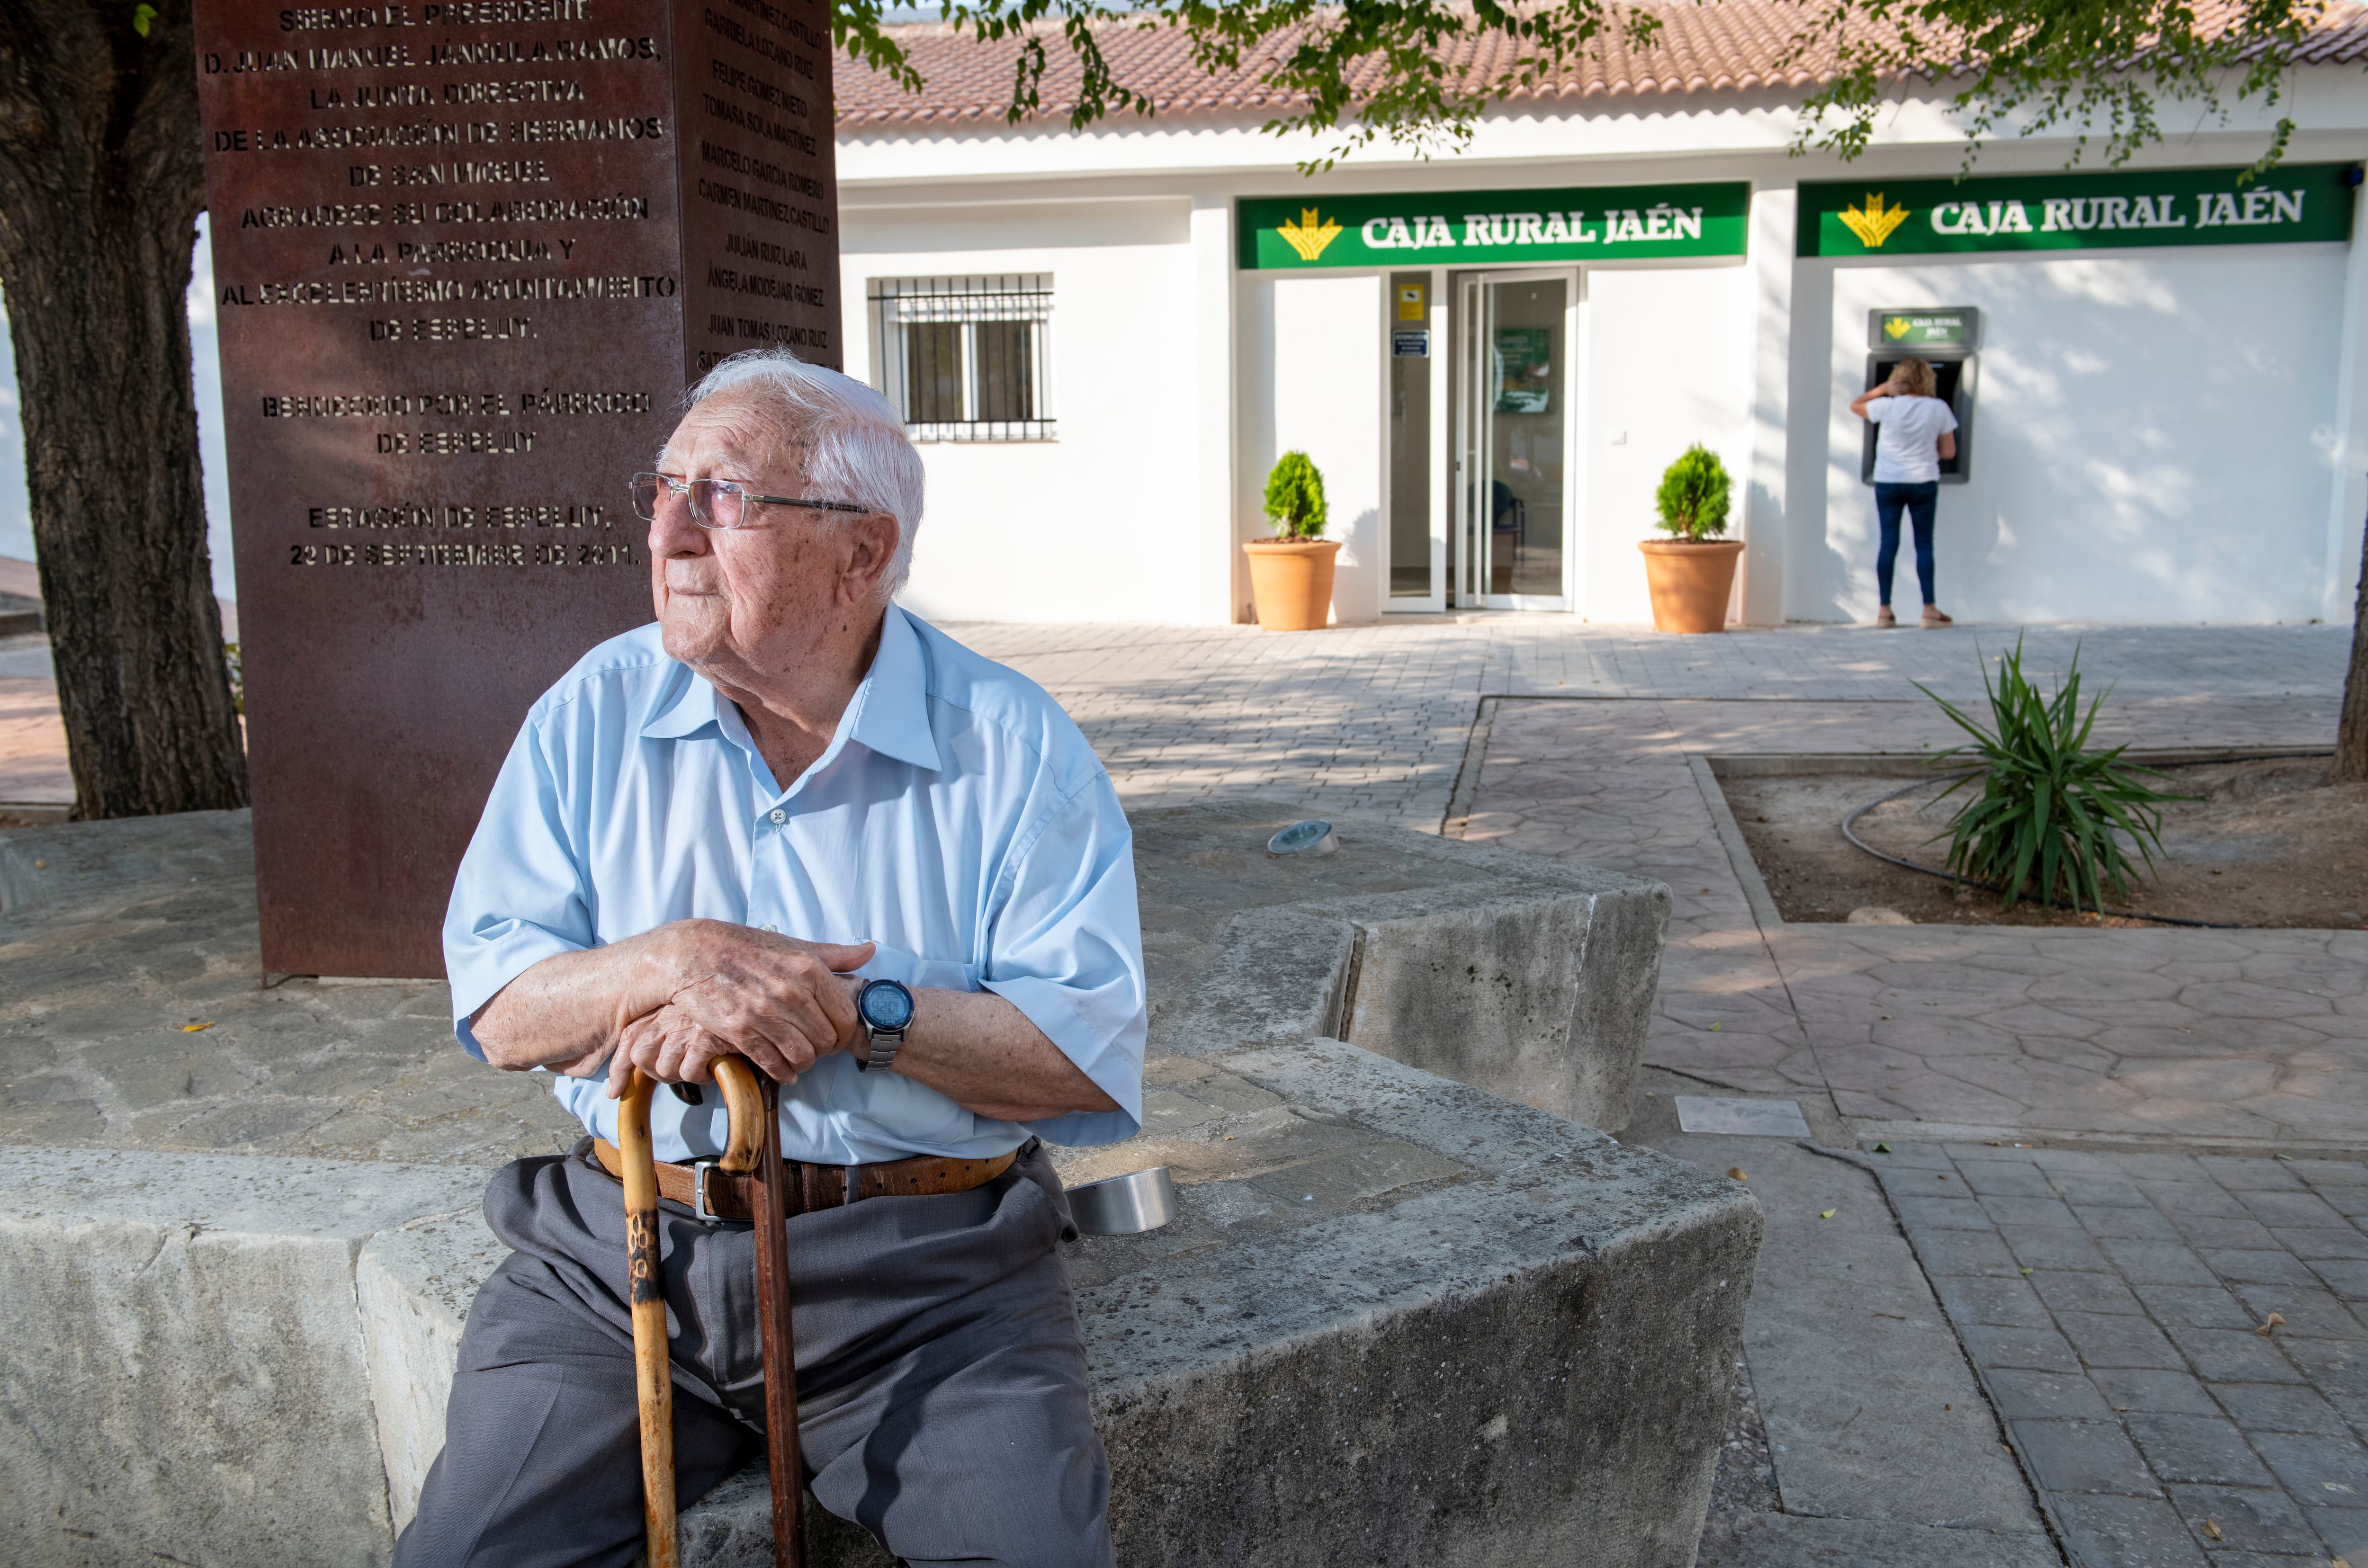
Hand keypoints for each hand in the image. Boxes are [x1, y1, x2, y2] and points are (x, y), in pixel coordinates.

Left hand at [604, 1003, 733, 1097]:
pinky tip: (713, 1066)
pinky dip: (701, 1076)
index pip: (627, 1038)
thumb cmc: (722, 1001)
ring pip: (665, 1069)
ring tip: (700, 1066)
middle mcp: (667, 1016)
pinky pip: (690, 1073)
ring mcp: (684, 1028)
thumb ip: (667, 1022)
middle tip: (676, 1071)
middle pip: (640, 1057)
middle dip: (655, 1072)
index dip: (618, 1068)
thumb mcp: (688, 1005)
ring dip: (682, 1074)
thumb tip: (647, 1056)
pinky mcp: (704, 1040)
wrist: (753, 992)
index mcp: (660, 1006)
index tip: (615, 1091)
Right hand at [625, 922, 871, 1088]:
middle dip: (824, 1050)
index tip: (834, 1034)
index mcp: (809, 969)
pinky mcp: (739, 1030)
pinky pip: (773, 1064)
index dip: (843, 1032)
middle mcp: (790, 992)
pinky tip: (782, 1071)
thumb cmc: (746, 947)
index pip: (845, 1017)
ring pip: (803, 1057)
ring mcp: (764, 1013)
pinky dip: (782, 1073)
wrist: (693, 953)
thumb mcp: (793, 945)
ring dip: (804, 1064)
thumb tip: (869, 951)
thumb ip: (834, 954)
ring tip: (799, 1060)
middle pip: (826, 1040)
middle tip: (815, 1048)